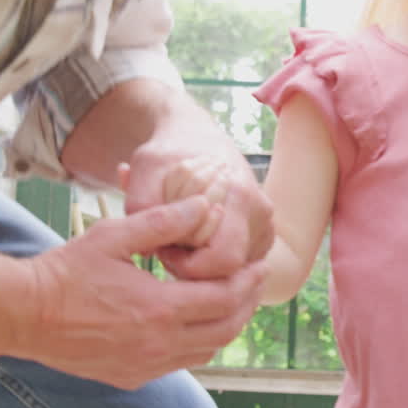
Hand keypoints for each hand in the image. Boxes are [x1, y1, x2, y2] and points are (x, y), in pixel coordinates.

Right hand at [8, 195, 262, 388]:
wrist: (23, 314)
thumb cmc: (67, 270)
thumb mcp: (115, 235)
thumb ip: (164, 221)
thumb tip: (205, 205)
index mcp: (159, 309)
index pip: (226, 299)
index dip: (248, 282)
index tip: (258, 265)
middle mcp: (158, 345)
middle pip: (225, 330)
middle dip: (246, 305)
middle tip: (253, 282)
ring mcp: (144, 366)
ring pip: (206, 351)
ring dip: (225, 327)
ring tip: (231, 300)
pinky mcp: (130, 377)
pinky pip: (179, 364)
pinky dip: (197, 344)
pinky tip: (194, 322)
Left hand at [121, 133, 274, 280]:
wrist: (195, 136)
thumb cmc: (169, 153)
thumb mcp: (145, 168)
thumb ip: (141, 205)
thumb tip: (148, 248)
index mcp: (240, 196)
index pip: (223, 259)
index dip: (187, 265)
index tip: (161, 247)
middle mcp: (261, 213)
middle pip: (230, 271)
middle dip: (194, 269)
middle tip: (167, 248)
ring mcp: (265, 226)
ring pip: (235, 272)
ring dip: (203, 266)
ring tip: (180, 240)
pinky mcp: (262, 236)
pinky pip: (239, 266)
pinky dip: (213, 261)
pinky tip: (194, 241)